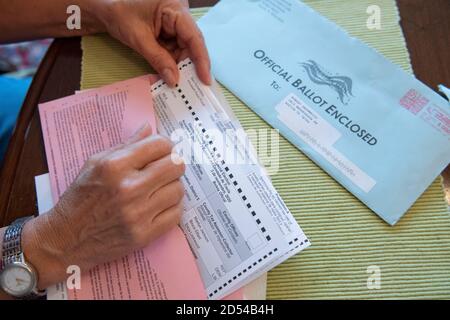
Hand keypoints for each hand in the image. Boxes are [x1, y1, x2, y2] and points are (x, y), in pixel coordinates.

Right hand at [21, 125, 185, 288]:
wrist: (66, 238)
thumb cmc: (81, 197)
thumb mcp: (95, 163)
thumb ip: (125, 145)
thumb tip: (149, 128)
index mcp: (115, 166)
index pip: (160, 145)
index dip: (165, 145)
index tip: (163, 150)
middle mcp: (128, 188)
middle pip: (175, 166)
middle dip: (173, 164)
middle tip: (166, 168)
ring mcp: (137, 214)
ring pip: (178, 189)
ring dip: (172, 187)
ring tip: (160, 189)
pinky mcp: (143, 235)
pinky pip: (176, 214)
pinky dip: (171, 208)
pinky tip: (160, 206)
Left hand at [94, 0, 210, 86]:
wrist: (105, 9)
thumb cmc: (119, 13)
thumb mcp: (139, 38)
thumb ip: (158, 60)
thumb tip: (174, 80)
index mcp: (175, 9)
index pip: (194, 36)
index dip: (201, 59)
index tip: (205, 78)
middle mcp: (179, 15)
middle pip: (192, 45)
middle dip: (191, 66)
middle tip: (195, 88)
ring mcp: (175, 24)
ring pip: (184, 50)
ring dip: (181, 67)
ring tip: (181, 86)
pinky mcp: (169, 32)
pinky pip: (175, 50)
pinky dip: (173, 64)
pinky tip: (172, 76)